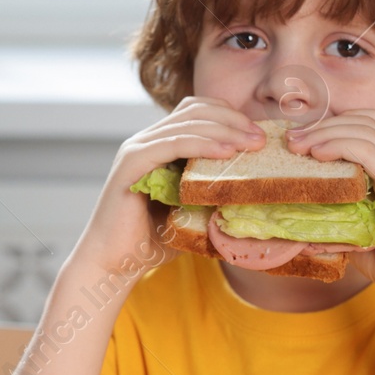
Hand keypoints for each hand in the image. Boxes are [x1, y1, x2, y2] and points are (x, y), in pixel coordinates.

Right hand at [71, 97, 264, 278]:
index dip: (230, 116)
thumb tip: (255, 186)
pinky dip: (202, 144)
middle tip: (261, 138)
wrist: (113, 264)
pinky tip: (226, 151)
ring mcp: (137, 148)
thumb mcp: (193, 211)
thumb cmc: (152, 243)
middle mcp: (146, 140)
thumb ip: (213, 193)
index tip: (258, 136)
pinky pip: (173, 143)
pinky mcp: (132, 162)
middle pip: (196, 110)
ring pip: (187, 123)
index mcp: (159, 146)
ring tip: (252, 143)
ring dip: (225, 129)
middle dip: (233, 119)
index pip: (197, 112)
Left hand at [285, 110, 374, 308]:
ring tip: (296, 146)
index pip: (373, 124)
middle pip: (367, 120)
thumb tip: (304, 226)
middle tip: (292, 139)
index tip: (304, 140)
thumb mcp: (363, 234)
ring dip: (325, 132)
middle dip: (325, 124)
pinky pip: (367, 149)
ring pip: (364, 130)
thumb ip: (341, 221)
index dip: (337, 124)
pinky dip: (338, 145)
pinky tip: (317, 154)